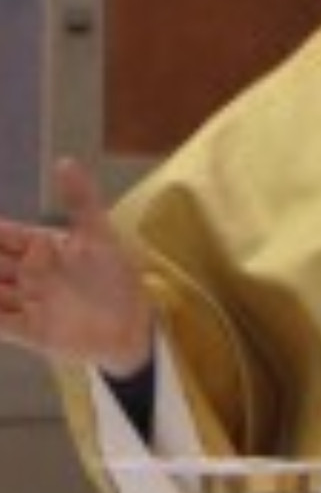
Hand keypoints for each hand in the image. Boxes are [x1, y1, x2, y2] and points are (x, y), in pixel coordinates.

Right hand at [0, 158, 153, 376]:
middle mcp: (29, 275)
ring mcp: (27, 302)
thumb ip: (82, 200)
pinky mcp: (30, 331)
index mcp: (43, 249)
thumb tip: (64, 161)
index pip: (9, 236)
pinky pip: (2, 323)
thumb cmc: (117, 276)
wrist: (135, 325)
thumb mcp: (100, 235)